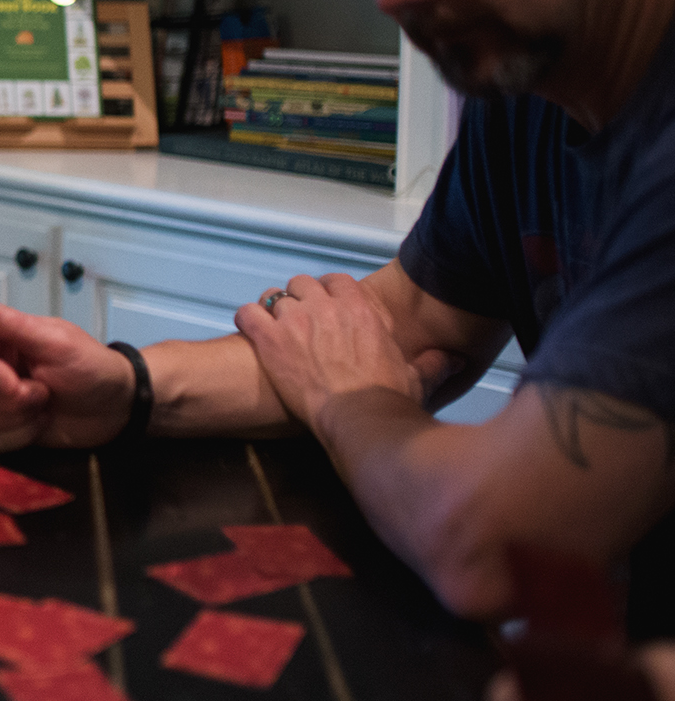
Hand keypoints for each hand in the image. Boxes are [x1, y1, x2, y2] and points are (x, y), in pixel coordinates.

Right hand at [0, 291, 133, 451]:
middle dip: (8, 399)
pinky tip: (38, 425)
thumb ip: (12, 323)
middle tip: (44, 393)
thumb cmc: (91, 367)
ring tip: (44, 407)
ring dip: (15, 419)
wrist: (115, 408)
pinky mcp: (2, 428)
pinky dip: (14, 438)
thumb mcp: (56, 342)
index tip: (13, 383)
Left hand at [234, 273, 417, 425]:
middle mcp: (328, 307)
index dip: (328, 292)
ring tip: (273, 327)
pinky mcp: (270, 339)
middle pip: (302, 284)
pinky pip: (247, 313)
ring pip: (274, 296)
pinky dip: (246, 319)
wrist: (359, 419)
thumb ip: (433, 363)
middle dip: (299, 298)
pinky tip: (249, 330)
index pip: (337, 281)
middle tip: (298, 320)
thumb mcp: (416, 378)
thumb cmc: (386, 401)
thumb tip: (453, 360)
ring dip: (273, 310)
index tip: (326, 306)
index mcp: (361, 309)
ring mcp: (297, 320)